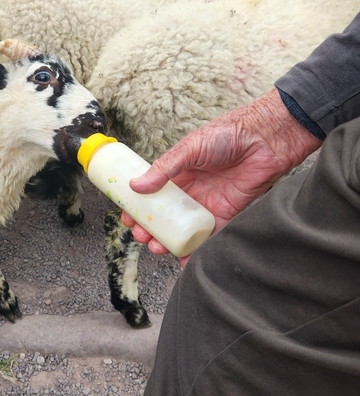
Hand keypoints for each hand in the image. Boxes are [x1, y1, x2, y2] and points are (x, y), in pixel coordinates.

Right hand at [120, 89, 321, 257]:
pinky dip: (197, 250)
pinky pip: (210, 237)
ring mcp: (208, 205)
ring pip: (183, 229)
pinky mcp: (227, 215)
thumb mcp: (190, 148)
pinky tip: (184, 261)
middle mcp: (192, 191)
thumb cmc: (228, 134)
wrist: (266, 139)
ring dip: (169, 242)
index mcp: (179, 174)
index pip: (153, 195)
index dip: (139, 208)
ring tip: (157, 248)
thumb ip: (165, 168)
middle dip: (151, 229)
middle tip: (142, 237)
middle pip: (166, 216)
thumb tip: (136, 186)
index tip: (128, 219)